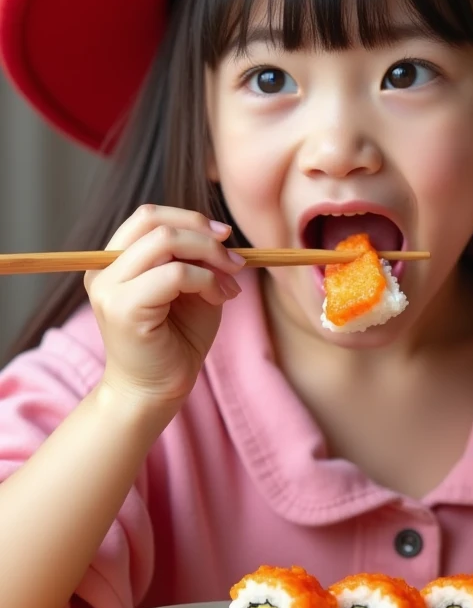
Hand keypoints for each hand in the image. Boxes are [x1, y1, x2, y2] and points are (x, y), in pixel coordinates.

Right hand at [85, 204, 243, 406]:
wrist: (156, 392)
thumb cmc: (176, 341)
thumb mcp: (191, 288)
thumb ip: (196, 258)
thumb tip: (219, 232)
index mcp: (115, 261)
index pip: (148, 216)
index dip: (189, 218)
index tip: (224, 235)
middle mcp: (104, 270)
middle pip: (154, 221)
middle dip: (202, 233)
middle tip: (234, 258)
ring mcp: (109, 288)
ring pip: (165, 241)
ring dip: (209, 256)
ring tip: (231, 282)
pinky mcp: (123, 308)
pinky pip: (175, 274)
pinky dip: (207, 280)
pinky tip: (220, 297)